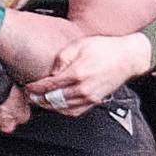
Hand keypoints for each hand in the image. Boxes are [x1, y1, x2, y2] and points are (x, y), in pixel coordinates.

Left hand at [23, 34, 152, 116]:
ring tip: (40, 101)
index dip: (35, 88)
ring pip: (63, 108)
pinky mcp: (95, 101)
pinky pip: (75, 111)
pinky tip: (57, 106)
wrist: (128, 57)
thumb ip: (62, 58)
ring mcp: (90, 97)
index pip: (49, 85)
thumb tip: (51, 71)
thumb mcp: (79, 44)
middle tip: (30, 96)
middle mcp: (83, 88)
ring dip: (49, 106)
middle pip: (53, 99)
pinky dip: (63, 111)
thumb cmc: (105, 48)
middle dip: (38, 99)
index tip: (28, 87)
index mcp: (77, 73)